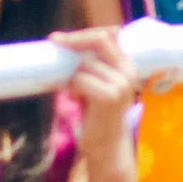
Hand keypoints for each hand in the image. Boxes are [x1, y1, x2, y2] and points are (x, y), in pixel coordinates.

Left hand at [52, 26, 139, 159]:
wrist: (107, 148)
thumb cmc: (98, 115)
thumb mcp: (98, 85)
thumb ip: (92, 67)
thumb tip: (65, 47)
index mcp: (128, 66)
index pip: (110, 35)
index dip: (86, 33)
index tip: (63, 38)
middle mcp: (128, 72)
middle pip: (100, 40)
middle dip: (75, 39)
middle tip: (54, 40)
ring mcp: (121, 84)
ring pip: (84, 64)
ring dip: (71, 75)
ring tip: (73, 94)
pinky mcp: (109, 97)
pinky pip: (81, 79)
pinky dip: (72, 87)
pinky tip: (74, 99)